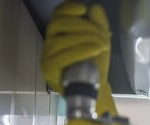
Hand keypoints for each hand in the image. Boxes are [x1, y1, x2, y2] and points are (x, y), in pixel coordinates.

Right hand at [41, 2, 121, 124]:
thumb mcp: (101, 43)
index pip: (57, 15)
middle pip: (60, 24)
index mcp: (61, 33)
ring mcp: (47, 56)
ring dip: (85, 39)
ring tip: (103, 45)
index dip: (68, 9)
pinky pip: (61, 57)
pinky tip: (95, 49)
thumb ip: (99, 26)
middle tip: (103, 36)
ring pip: (61, 40)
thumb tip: (96, 9)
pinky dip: (80, 51)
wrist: (95, 90)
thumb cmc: (94, 66)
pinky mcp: (49, 69)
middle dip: (84, 26)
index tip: (84, 9)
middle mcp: (50, 42)